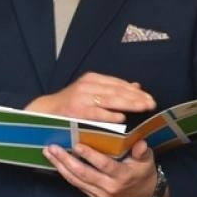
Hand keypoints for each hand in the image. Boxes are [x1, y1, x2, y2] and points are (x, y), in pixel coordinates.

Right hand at [28, 73, 154, 123]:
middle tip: (151, 104)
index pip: (119, 83)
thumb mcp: (90, 91)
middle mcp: (86, 86)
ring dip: (129, 104)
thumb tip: (136, 86)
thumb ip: (111, 89)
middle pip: (117, 90)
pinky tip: (121, 117)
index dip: (135, 91)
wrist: (45, 111)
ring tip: (143, 108)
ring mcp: (80, 98)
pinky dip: (109, 115)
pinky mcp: (75, 111)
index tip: (150, 98)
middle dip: (136, 98)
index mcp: (92, 79)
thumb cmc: (71, 103)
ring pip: (110, 99)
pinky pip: (96, 113)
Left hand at [44, 139, 161, 196]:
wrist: (144, 194)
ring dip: (60, 166)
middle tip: (52, 148)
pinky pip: (76, 184)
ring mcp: (99, 193)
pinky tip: (56, 162)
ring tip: (48, 153)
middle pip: (83, 173)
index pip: (104, 165)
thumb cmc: (143, 172)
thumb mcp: (147, 160)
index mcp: (123, 176)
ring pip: (76, 180)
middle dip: (66, 160)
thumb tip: (140, 144)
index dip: (90, 156)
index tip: (77, 145)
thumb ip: (141, 152)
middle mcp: (109, 187)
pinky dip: (64, 173)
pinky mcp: (93, 196)